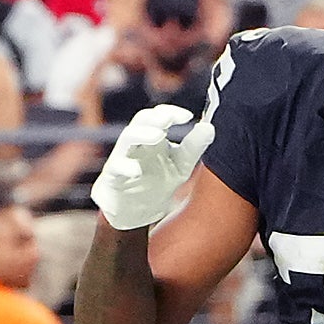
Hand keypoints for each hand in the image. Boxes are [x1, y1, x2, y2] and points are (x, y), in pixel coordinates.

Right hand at [92, 102, 212, 229]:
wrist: (137, 211)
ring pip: (127, 138)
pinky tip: (138, 170)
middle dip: (155, 117)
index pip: (158, 116)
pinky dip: (126, 167)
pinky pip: (116, 168)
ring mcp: (123, 158)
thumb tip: (209, 127)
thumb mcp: (181, 166)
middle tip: (169, 118)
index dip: (171, 112)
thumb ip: (193, 148)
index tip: (188, 116)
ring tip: (159, 135)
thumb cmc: (158, 181)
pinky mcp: (114, 177)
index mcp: (152, 137)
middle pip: (141, 120)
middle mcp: (137, 143)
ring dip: (142, 134)